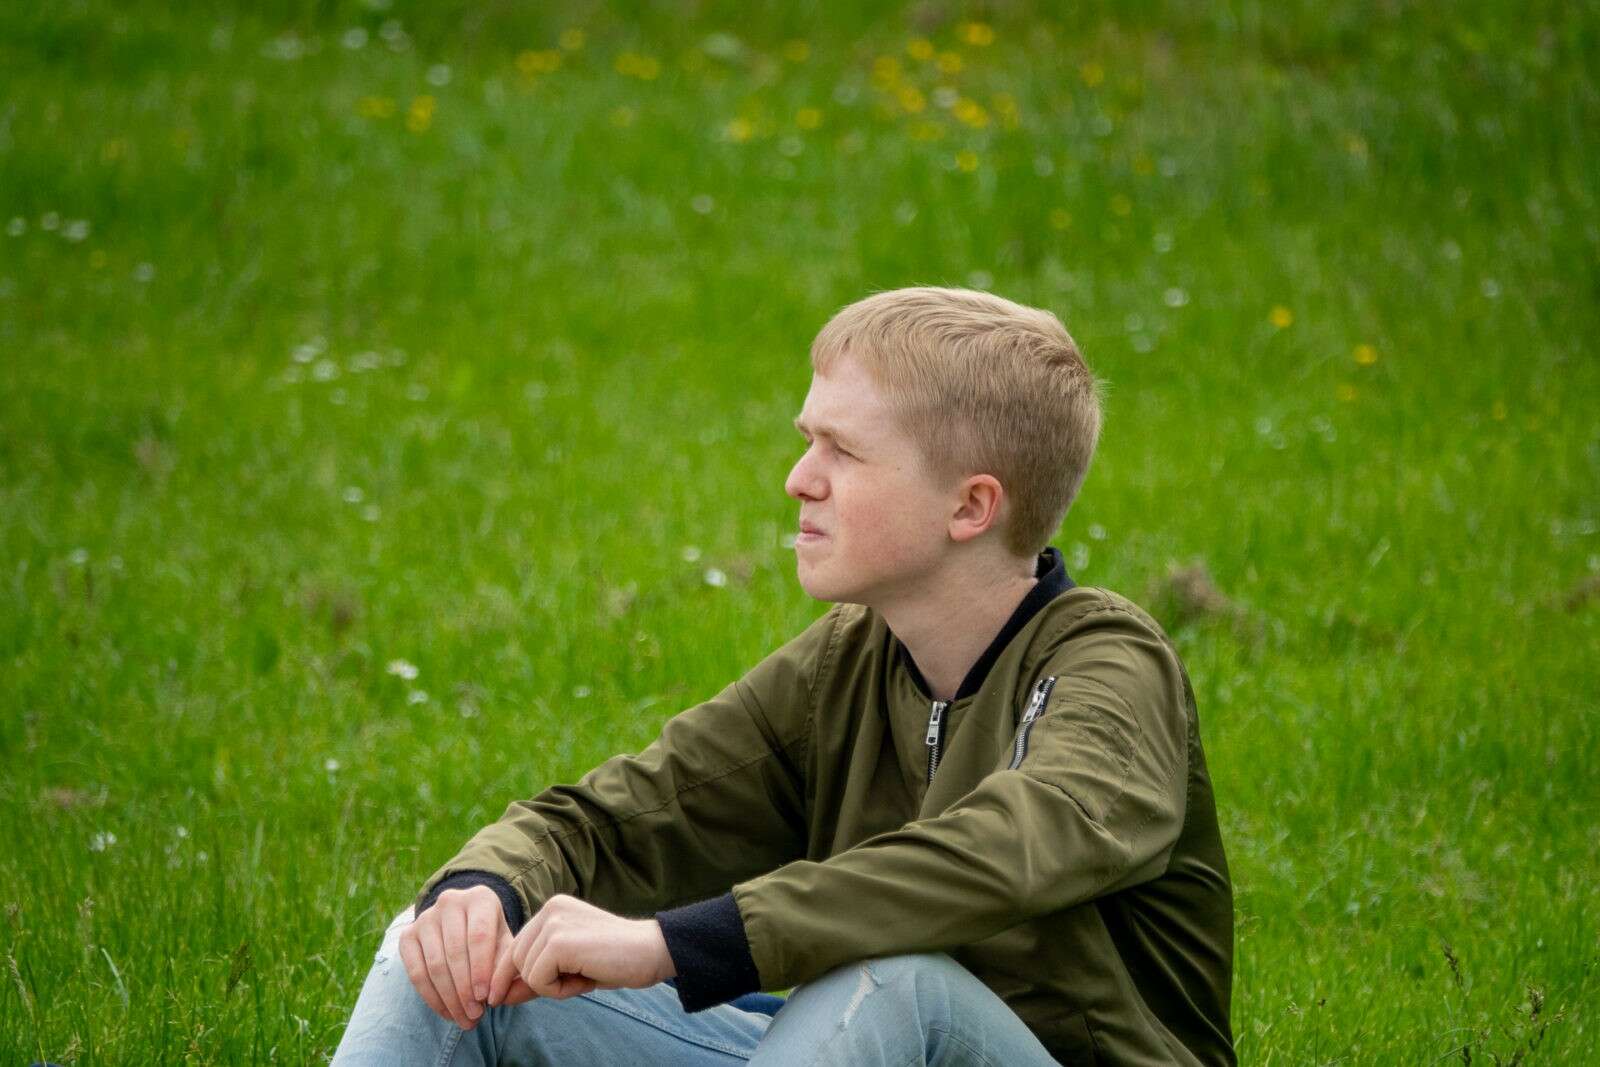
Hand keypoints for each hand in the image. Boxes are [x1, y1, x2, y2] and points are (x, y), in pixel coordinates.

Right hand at [397, 885, 532, 1029]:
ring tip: (464, 1019)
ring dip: (450, 998)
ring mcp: (425, 917)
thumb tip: (497, 996)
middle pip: (455, 952)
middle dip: (465, 990)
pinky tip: (447, 1012)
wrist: (463, 924)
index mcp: (480, 898)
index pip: (478, 936)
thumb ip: (505, 965)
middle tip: (476, 1016)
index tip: (486, 999)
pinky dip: (431, 997)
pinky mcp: (407, 935)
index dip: (481, 970)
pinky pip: (416, 972)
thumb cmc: (491, 937)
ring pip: (435, 965)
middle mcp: (450, 901)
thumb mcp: (504, 943)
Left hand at [488, 894, 676, 1004]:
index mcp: (552, 908)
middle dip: (537, 982)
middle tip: (576, 981)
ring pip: (525, 971)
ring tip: (583, 977)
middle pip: (516, 960)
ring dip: (550, 987)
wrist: (652, 952)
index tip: (504, 997)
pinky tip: (584, 979)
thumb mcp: (569, 967)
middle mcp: (549, 908)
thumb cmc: (614, 961)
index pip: (516, 947)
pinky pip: (537, 980)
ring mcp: (553, 922)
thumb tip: (498, 997)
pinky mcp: (559, 941)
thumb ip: (535, 976)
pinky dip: (557, 990)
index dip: (510, 976)